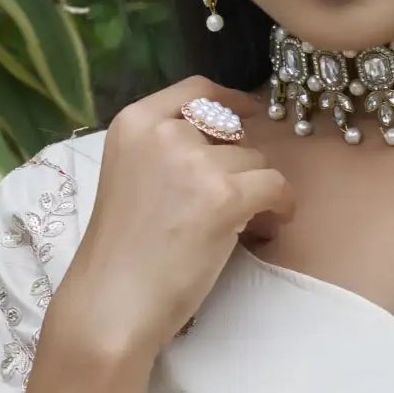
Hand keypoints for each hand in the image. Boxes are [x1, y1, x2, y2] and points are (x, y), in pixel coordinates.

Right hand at [60, 76, 292, 357]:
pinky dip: (280, 207)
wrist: (113, 301)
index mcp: (134, 122)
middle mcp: (164, 132)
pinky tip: (266, 228)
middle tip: (235, 204)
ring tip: (241, 227)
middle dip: (239, 167)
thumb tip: (230, 144)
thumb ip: (167, 151)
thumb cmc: (121, 253)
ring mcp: (194, 162)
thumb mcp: (132, 177)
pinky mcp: (224, 196)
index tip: (252, 113)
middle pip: (232, 133)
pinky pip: (276, 186)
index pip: (197, 91)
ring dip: (257, 192)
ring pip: (255, 161)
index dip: (231, 101)